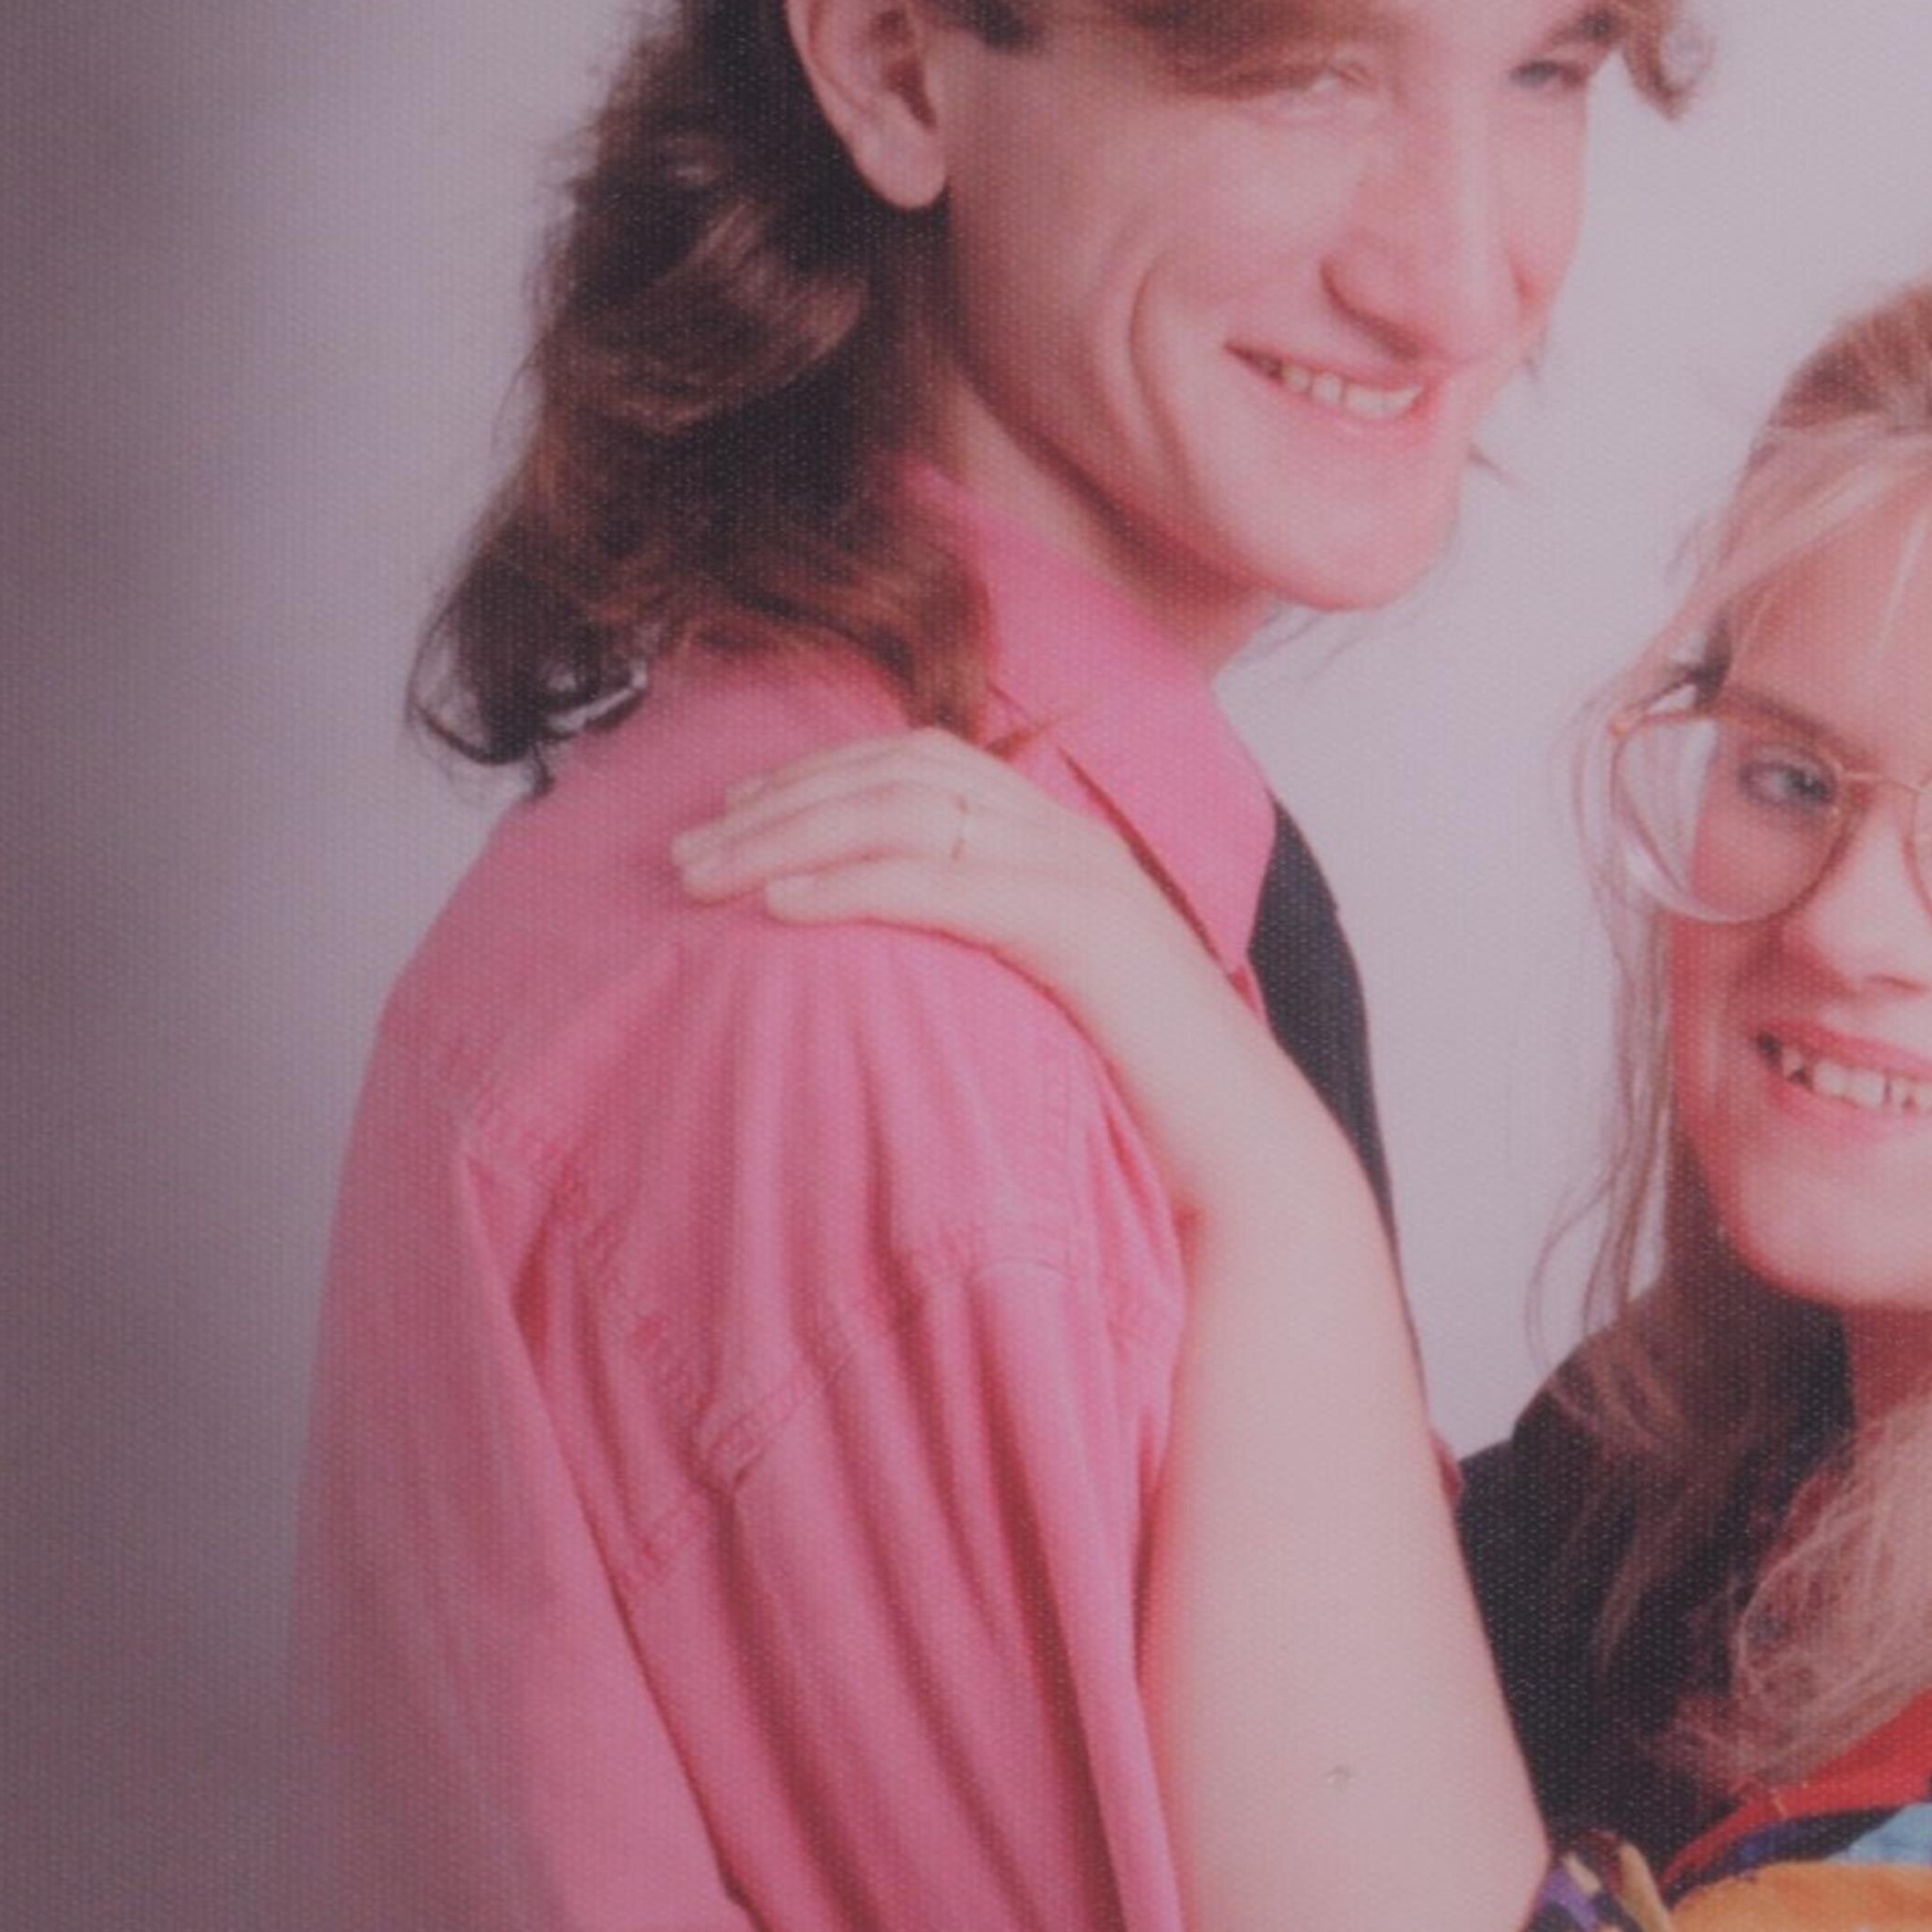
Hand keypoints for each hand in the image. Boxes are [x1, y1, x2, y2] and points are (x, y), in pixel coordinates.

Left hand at [673, 730, 1343, 1230]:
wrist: (1244, 1168)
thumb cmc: (1134, 1110)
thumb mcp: (1037, 1011)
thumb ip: (975, 967)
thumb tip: (871, 980)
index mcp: (1062, 845)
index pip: (923, 763)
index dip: (817, 775)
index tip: (729, 816)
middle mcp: (1073, 839)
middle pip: (902, 771)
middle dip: (783, 798)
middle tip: (687, 851)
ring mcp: (1084, 876)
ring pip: (911, 809)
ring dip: (794, 831)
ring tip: (709, 875)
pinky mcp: (1085, 931)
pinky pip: (946, 881)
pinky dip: (854, 882)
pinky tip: (784, 908)